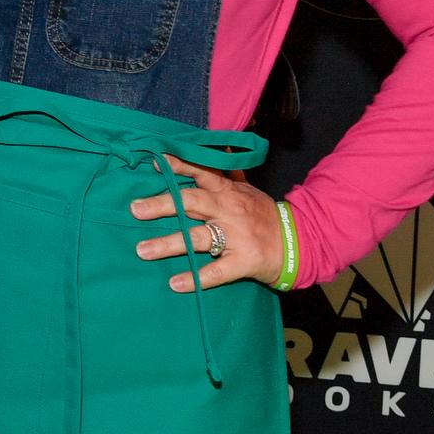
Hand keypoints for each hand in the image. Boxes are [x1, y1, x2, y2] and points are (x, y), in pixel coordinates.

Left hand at [129, 154, 282, 291]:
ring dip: (168, 244)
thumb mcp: (247, 191)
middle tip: (135, 210)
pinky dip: (196, 277)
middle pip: (191, 203)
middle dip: (162, 205)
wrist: (299, 243)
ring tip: (142, 250)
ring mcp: (236, 236)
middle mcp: (229, 210)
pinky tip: (176, 283)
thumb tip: (218, 151)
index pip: (201, 173)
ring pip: (197, 237)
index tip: (156, 162)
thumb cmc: (264, 216)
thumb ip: (228, 174)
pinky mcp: (244, 261)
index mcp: (228, 192)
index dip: (179, 166)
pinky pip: (217, 271)